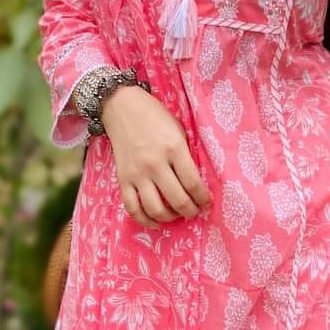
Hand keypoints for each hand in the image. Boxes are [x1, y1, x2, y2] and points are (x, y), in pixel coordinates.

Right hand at [101, 86, 212, 228]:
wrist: (123, 108)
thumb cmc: (155, 116)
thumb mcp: (178, 129)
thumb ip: (186, 154)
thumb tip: (197, 181)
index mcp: (174, 148)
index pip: (193, 182)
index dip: (203, 198)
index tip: (207, 202)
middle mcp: (155, 163)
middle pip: (177, 200)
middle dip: (191, 211)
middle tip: (195, 211)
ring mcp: (137, 173)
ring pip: (155, 209)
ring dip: (171, 218)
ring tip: (178, 214)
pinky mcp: (123, 179)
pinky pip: (132, 208)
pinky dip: (145, 220)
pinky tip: (156, 221)